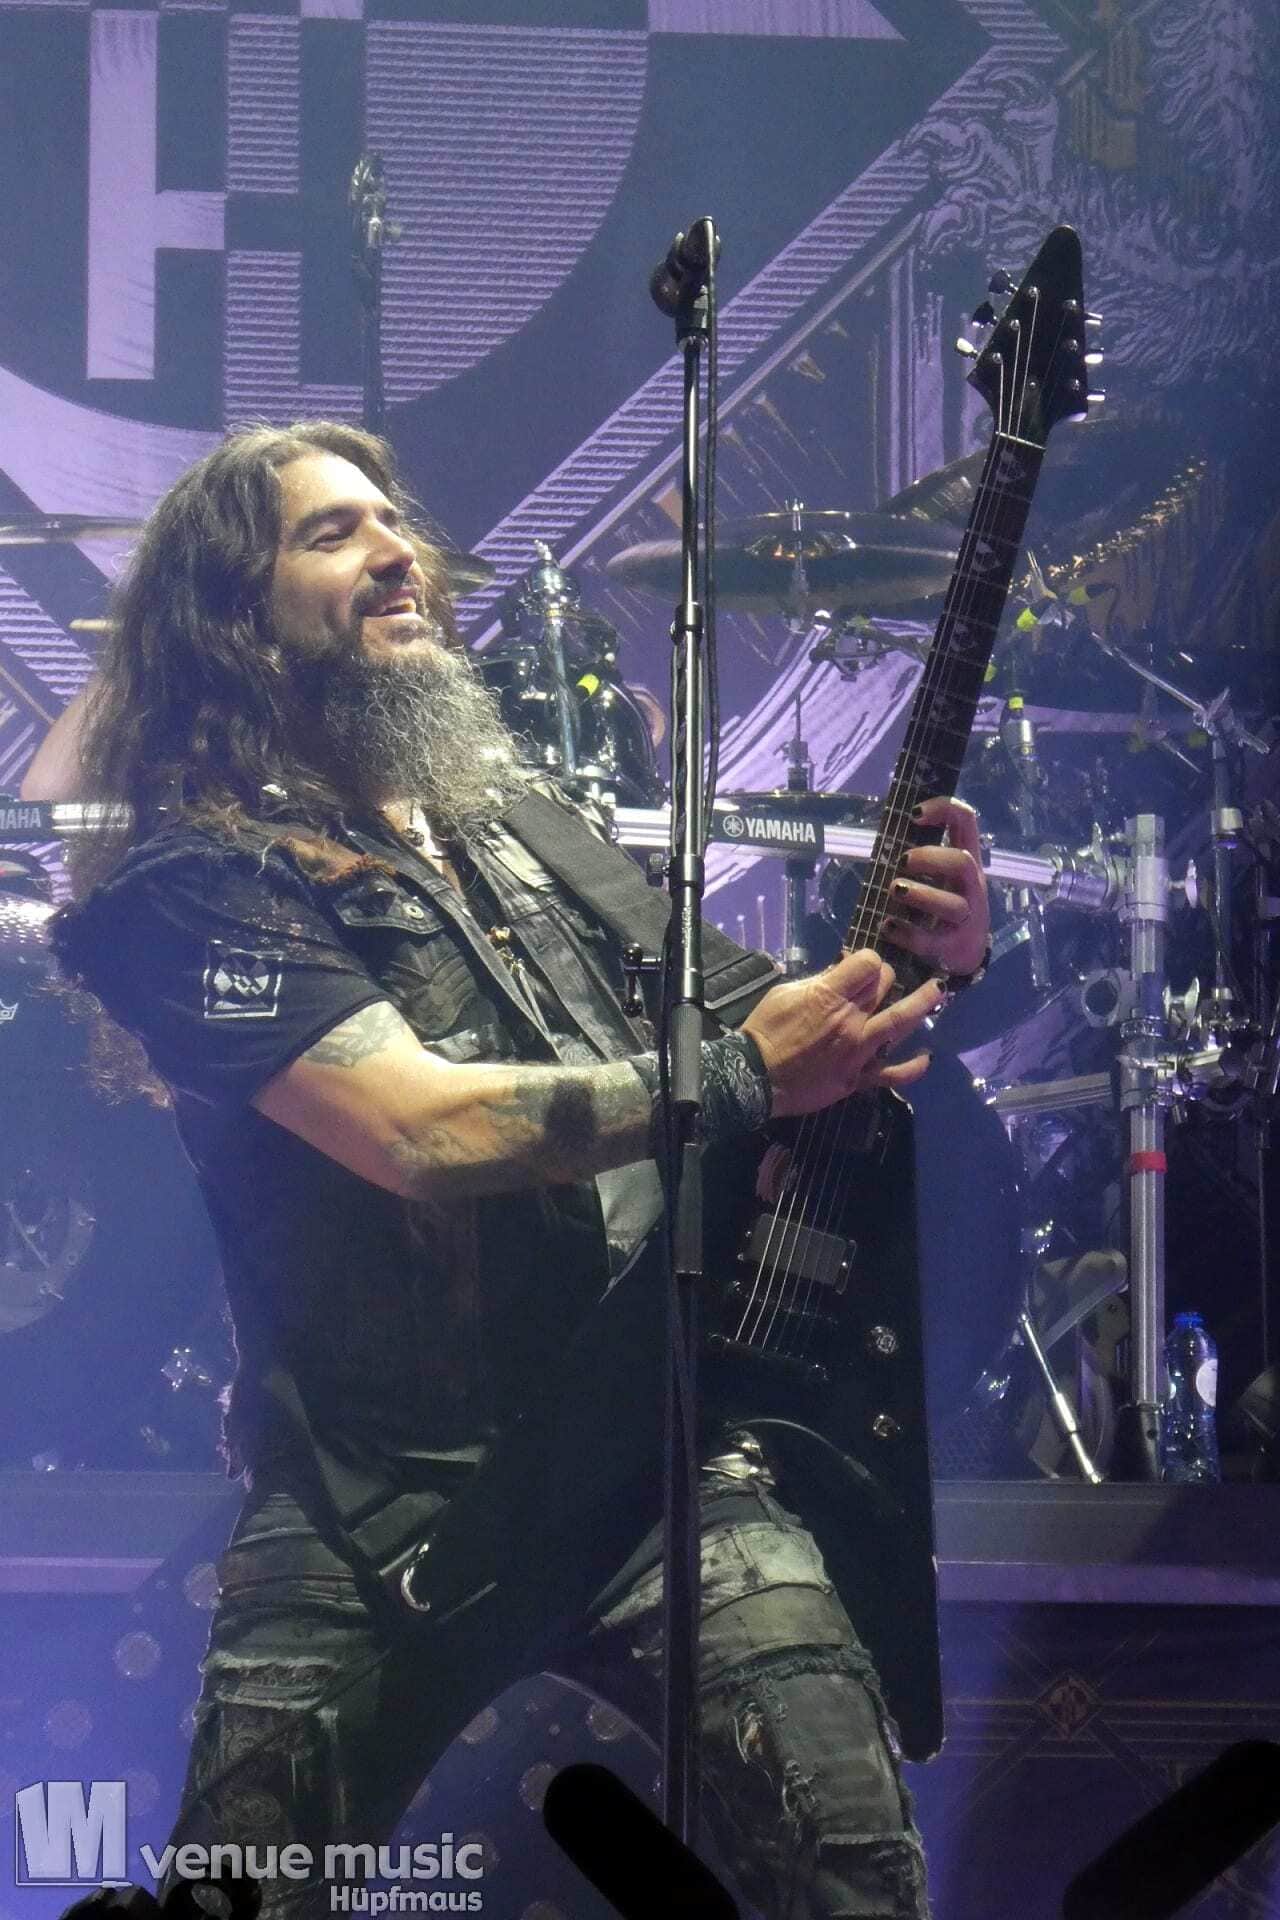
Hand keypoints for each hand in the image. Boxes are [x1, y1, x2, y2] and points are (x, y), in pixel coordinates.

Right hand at [743, 948, 945, 1118]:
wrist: (754, 1076)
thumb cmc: (764, 1030)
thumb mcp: (784, 993)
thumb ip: (817, 982)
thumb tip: (840, 973)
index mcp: (829, 995)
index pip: (868, 963)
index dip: (866, 959)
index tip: (857, 964)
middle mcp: (851, 1020)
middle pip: (885, 984)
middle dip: (883, 976)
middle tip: (877, 981)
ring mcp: (858, 1050)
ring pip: (900, 1021)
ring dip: (922, 1003)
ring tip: (937, 992)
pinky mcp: (858, 1077)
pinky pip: (893, 1073)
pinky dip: (913, 1067)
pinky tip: (926, 1057)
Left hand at [880, 796, 989, 978]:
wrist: (961, 956)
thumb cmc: (938, 908)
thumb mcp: (937, 878)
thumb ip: (918, 860)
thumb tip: (883, 839)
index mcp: (966, 861)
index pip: (966, 821)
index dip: (943, 809)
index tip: (913, 813)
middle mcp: (972, 887)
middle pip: (963, 863)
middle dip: (931, 858)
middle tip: (902, 862)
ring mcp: (967, 918)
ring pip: (953, 904)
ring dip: (922, 894)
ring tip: (895, 890)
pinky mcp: (954, 948)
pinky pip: (933, 941)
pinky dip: (907, 933)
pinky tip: (887, 926)